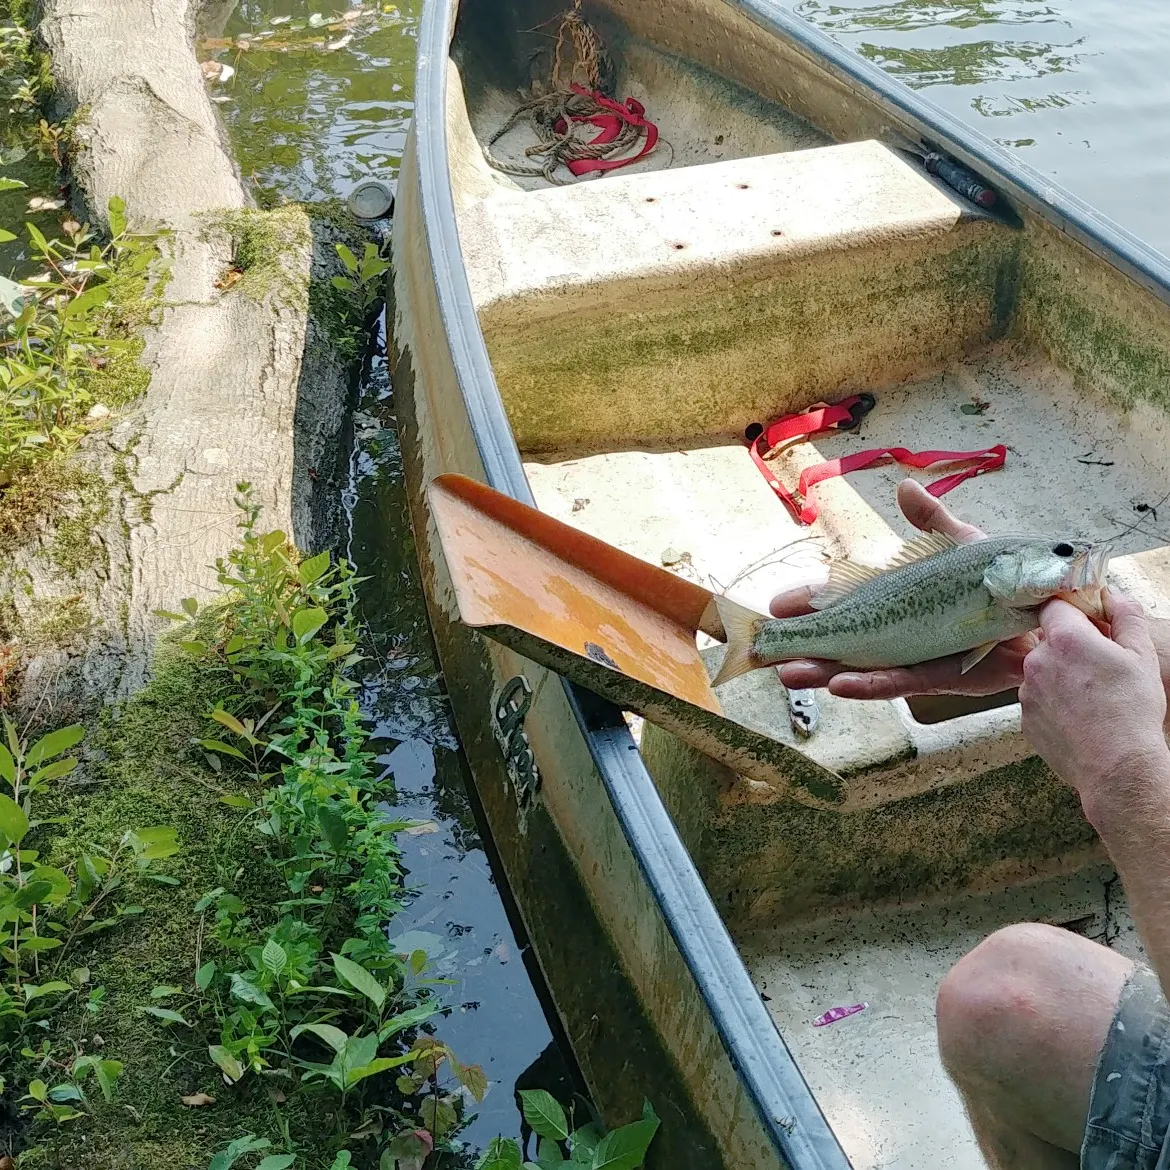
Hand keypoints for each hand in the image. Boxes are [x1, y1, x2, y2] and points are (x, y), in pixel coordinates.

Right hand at [772, 479, 1036, 698]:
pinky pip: (902, 682)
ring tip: (791, 675)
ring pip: (862, 668)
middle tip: (768, 652)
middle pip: (843, 643)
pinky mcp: (944, 675)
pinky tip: (840, 686)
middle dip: (805, 648)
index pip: (843, 603)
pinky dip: (871, 684)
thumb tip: (905, 486)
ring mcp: (918, 655)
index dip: (810, 605)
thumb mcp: (963, 544)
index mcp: (900, 600)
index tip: (776, 605)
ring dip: (825, 672)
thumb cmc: (1006, 581)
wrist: (1052, 609)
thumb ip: (932, 521)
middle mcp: (902, 631)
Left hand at [1020, 591, 1169, 824]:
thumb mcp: (1141, 656)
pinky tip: (1078, 717)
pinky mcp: (1024, 719)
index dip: (1072, 613)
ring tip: (1091, 699)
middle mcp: (1037, 662)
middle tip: (1098, 668)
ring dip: (1060, 678)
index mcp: (1065, 640)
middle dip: (1069, 649)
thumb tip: (1114, 597)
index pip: (1054, 606)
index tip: (1088, 625)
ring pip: (1041, 673)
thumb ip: (1126, 617)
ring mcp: (1026, 692)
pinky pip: (1038, 701)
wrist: (1116, 766)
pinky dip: (1054, 705)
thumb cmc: (1131, 711)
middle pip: (1047, 642)